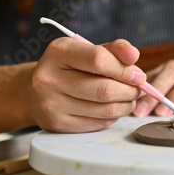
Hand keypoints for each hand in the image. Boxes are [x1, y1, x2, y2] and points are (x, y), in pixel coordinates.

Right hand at [28, 38, 144, 131]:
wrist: (34, 92)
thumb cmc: (69, 67)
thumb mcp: (87, 50)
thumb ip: (113, 50)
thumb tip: (134, 55)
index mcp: (58, 52)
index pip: (99, 60)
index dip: (125, 69)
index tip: (139, 75)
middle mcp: (49, 78)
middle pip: (105, 89)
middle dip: (130, 90)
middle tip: (138, 88)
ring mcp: (51, 104)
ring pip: (105, 109)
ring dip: (126, 105)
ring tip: (129, 98)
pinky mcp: (58, 124)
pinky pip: (99, 123)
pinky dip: (114, 116)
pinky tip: (113, 107)